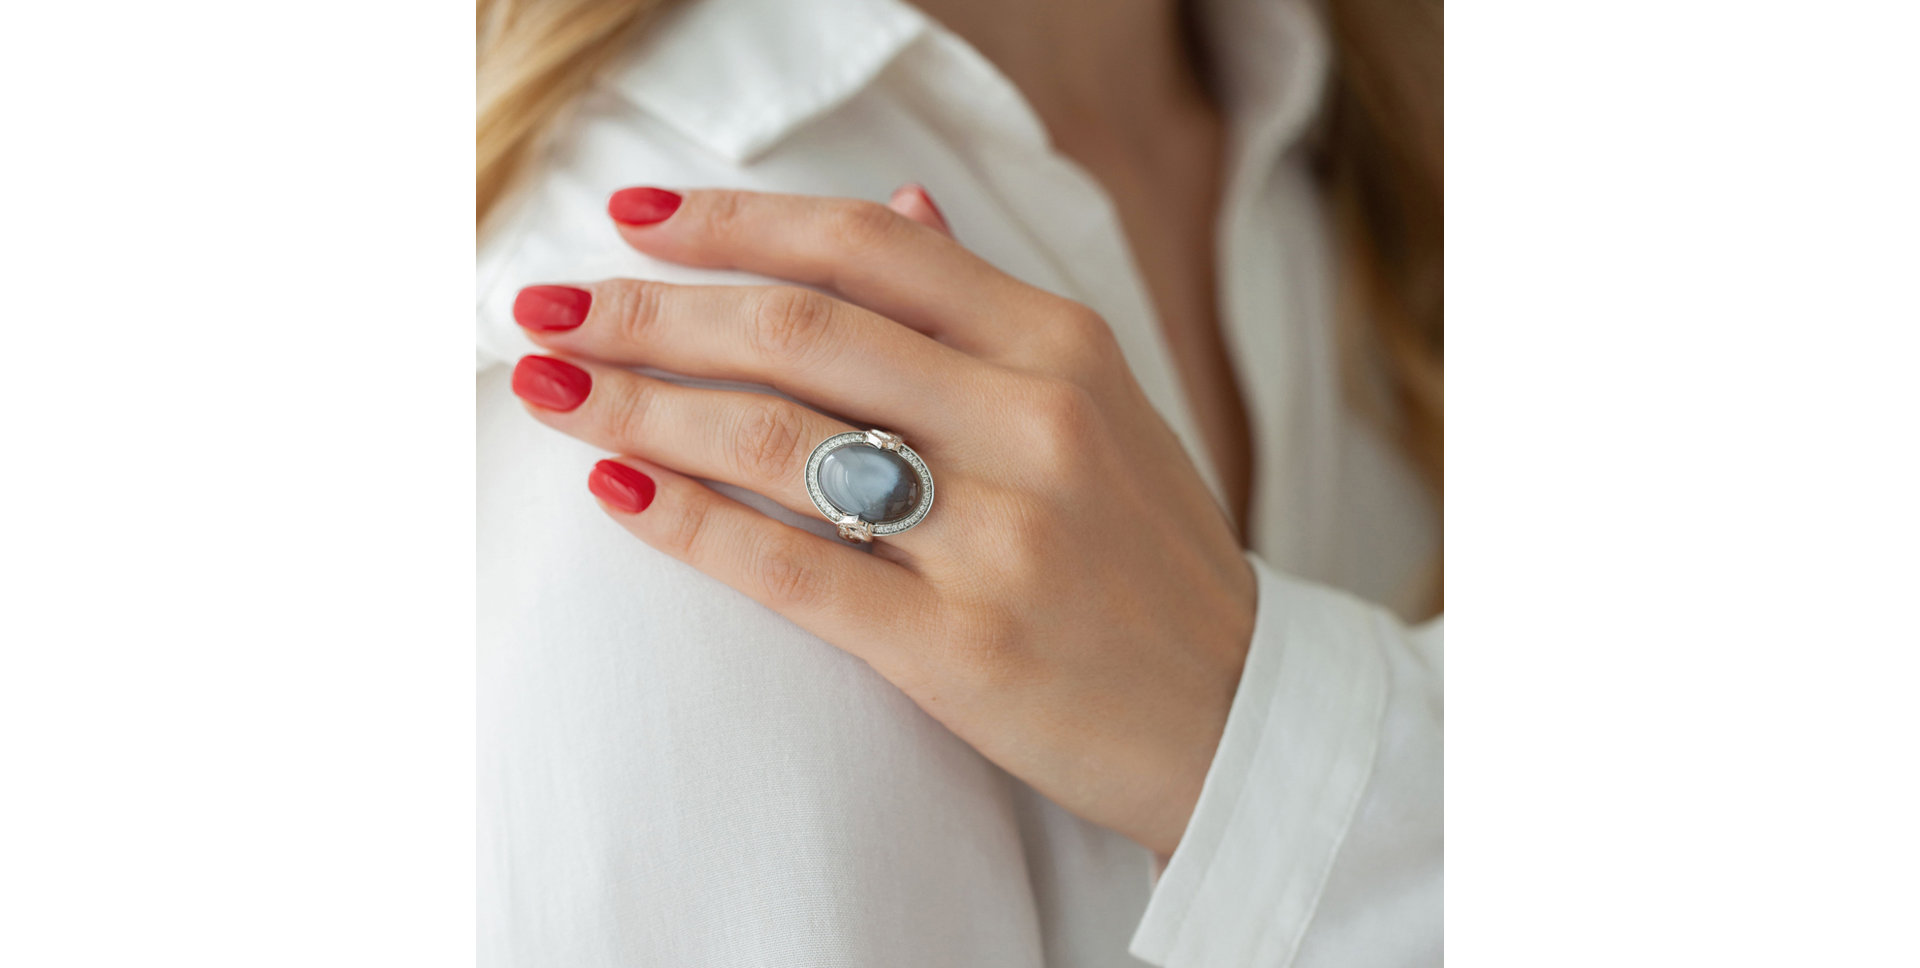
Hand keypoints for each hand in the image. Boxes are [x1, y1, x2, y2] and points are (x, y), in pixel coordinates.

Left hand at [507, 185, 1254, 855]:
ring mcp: (1000, 536)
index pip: (865, 246)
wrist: (1232, 712)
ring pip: (777, 439)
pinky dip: (686, 522)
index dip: (733, 221)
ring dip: (638, 406)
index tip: (632, 218)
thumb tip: (897, 201)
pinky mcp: (962, 647)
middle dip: (648, 312)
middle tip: (545, 308)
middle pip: (797, 329)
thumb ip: (987, 307)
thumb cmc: (1148, 552)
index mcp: (1060, 344)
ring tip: (546, 387)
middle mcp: (1031, 422)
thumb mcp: (1099, 401)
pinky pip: (793, 568)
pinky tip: (613, 488)